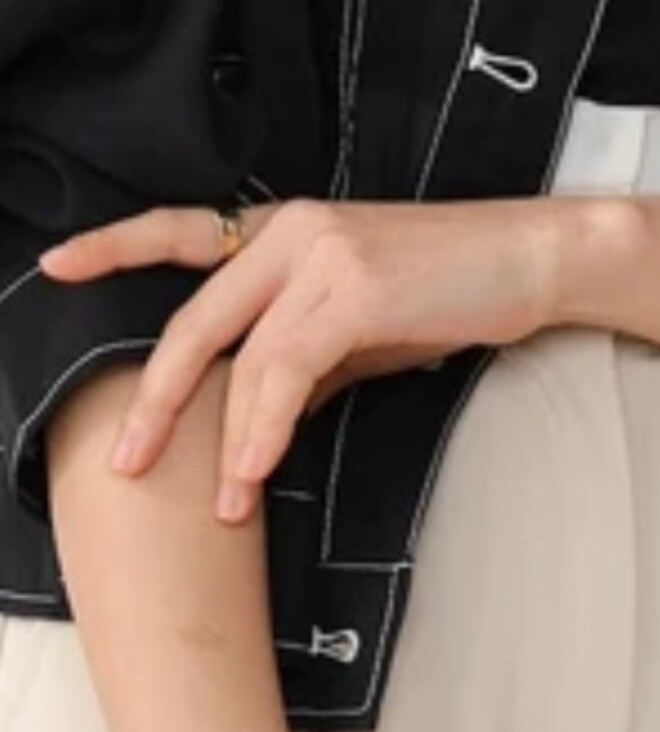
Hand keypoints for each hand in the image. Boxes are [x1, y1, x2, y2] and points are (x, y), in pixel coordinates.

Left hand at [38, 195, 561, 520]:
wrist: (532, 258)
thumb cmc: (451, 290)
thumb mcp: (360, 322)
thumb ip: (300, 353)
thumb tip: (256, 415)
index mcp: (283, 228)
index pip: (181, 230)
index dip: (115, 247)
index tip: (55, 266)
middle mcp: (290, 229)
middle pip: (195, 318)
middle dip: (155, 398)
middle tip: (125, 461)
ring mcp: (320, 252)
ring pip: (242, 358)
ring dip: (224, 440)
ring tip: (220, 502)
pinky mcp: (353, 286)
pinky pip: (286, 370)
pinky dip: (265, 429)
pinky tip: (255, 471)